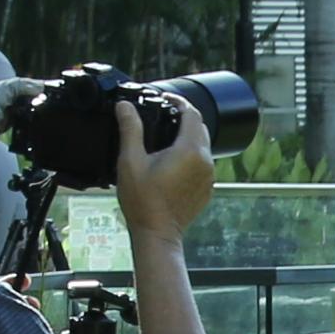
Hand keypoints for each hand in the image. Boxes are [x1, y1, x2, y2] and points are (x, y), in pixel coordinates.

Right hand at [109, 97, 216, 244]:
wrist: (157, 234)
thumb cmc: (142, 200)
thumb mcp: (130, 161)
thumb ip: (130, 129)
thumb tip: (125, 106)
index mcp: (189, 150)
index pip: (192, 113)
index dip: (178, 102)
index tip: (165, 99)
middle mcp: (205, 161)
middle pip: (199, 127)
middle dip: (183, 118)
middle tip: (163, 115)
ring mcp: (209, 176)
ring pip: (202, 145)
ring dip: (187, 137)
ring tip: (165, 138)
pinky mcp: (207, 188)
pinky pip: (202, 163)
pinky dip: (190, 156)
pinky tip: (172, 161)